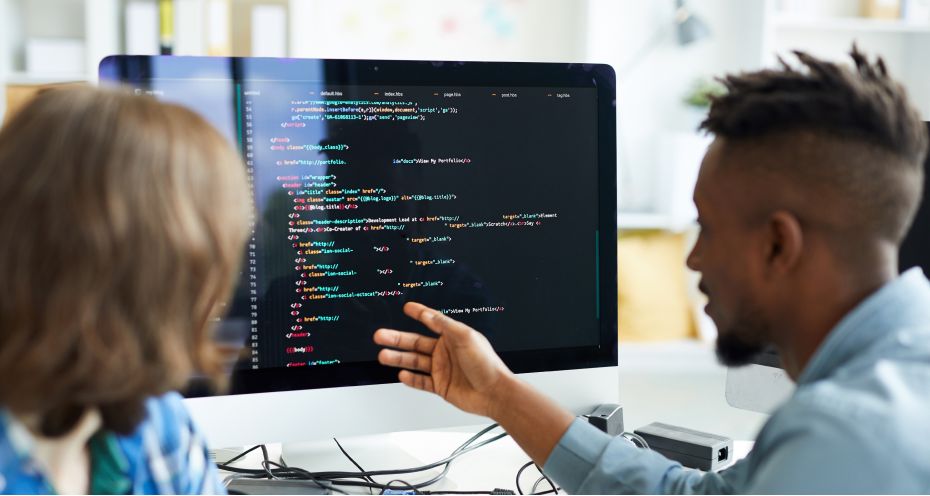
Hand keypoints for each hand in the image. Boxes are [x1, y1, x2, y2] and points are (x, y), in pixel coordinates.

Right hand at [373, 302, 513, 417]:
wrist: (494, 393)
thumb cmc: (486, 364)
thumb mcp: (466, 337)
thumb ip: (445, 325)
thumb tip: (429, 315)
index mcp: (452, 337)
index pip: (432, 322)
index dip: (419, 313)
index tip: (408, 307)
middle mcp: (445, 352)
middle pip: (416, 343)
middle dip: (397, 339)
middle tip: (381, 335)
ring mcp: (442, 369)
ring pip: (414, 362)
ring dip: (398, 358)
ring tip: (383, 355)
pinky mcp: (440, 386)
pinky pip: (421, 382)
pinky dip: (410, 379)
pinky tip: (402, 374)